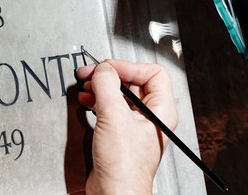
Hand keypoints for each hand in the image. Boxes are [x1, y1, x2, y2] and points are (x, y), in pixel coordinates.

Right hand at [76, 59, 177, 193]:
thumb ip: (107, 86)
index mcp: (161, 110)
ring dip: (101, 87)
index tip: (108, 67)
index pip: (152, 73)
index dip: (128, 66)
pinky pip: (111, 108)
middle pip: (133, 82)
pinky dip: (98, 100)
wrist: (114, 194)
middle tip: (90, 73)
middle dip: (110, 75)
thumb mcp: (113, 117)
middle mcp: (151, 116)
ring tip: (86, 86)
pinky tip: (87, 100)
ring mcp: (136, 125)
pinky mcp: (120, 133)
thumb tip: (102, 69)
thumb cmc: (124, 168)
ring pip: (120, 94)